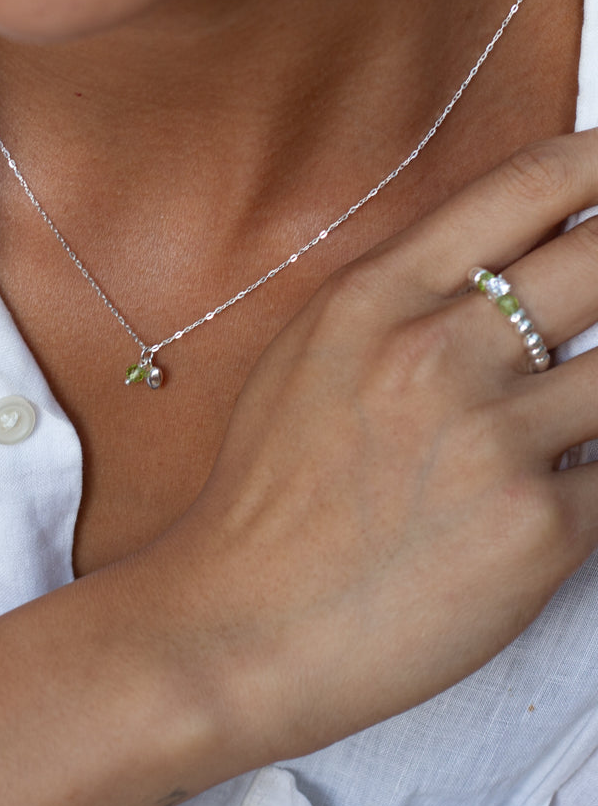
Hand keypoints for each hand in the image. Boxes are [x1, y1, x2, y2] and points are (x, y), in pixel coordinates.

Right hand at [142, 131, 597, 771]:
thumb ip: (403, 298)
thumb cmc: (267, 494)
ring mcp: (494, 437)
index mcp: (375, 298)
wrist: (242, 620)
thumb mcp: (309, 358)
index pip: (532, 185)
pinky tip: (541, 493)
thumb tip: (506, 264)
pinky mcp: (540, 527)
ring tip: (565, 408)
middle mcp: (437, 351)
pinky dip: (593, 475)